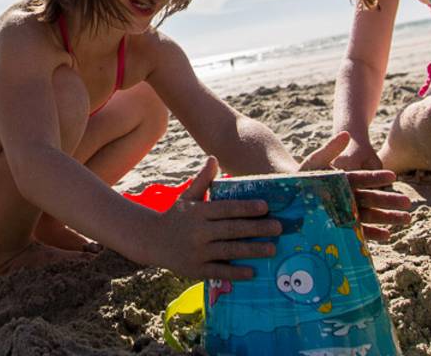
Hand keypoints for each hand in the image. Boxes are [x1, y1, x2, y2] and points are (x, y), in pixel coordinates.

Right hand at [145, 158, 280, 279]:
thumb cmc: (175, 216)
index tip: (266, 206)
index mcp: (199, 212)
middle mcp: (198, 232)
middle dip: (257, 228)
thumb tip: (214, 158)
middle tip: (279, 227)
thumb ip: (203, 180)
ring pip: (229, 250)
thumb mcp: (187, 197)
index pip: (226, 209)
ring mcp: (197, 252)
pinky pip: (219, 271)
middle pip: (232, 230)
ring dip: (252, 250)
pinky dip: (235, 272)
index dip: (246, 207)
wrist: (151, 240)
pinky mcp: (196, 269)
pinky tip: (253, 272)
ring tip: (272, 248)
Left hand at [298, 133, 411, 239]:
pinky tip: (387, 235)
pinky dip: (373, 233)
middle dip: (390, 201)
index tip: (392, 176)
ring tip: (406, 218)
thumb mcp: (314, 162)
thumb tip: (345, 134)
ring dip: (389, 217)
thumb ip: (328, 150)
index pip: (365, 178)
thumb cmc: (299, 178)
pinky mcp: (342, 228)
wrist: (286, 200)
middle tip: (408, 202)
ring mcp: (347, 212)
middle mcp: (349, 196)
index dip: (377, 178)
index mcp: (345, 180)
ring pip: (371, 215)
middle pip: (373, 198)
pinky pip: (360, 230)